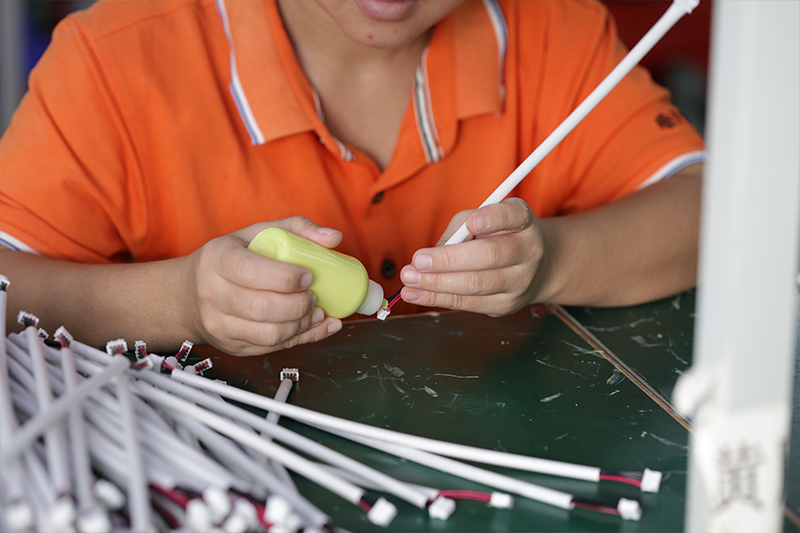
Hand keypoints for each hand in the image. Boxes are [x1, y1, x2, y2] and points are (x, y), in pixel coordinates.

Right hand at [186, 217, 342, 355]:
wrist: (189, 294)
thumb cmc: (228, 260)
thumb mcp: (257, 233)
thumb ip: (298, 229)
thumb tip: (333, 238)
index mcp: (218, 259)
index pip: (253, 272)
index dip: (287, 278)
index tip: (307, 276)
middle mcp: (213, 293)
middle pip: (264, 308)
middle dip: (300, 305)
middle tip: (312, 296)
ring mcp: (220, 324)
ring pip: (269, 334)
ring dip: (302, 325)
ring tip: (314, 312)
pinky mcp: (231, 346)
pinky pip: (271, 349)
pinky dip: (299, 338)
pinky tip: (311, 325)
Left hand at [399, 198, 549, 315]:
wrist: (536, 268)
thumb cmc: (499, 236)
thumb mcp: (484, 220)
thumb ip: (460, 229)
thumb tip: (431, 254)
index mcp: (525, 222)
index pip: (512, 216)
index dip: (492, 219)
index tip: (471, 222)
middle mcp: (529, 251)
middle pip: (489, 256)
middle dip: (449, 260)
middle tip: (417, 261)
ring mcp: (520, 282)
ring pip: (477, 284)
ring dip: (437, 284)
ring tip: (410, 279)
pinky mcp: (506, 305)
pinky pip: (469, 303)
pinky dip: (438, 298)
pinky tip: (416, 293)